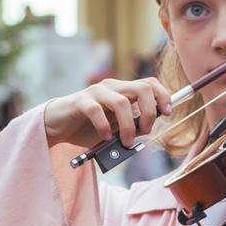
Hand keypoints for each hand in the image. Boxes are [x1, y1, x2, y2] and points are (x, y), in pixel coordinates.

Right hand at [43, 77, 172, 148]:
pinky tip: (105, 137)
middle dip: (150, 112)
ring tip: (126, 142)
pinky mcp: (79, 102)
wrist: (57, 126)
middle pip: (142, 89)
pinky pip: (96, 111)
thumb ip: (130, 125)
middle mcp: (111, 87)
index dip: (163, 96)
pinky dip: (104, 127)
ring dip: (129, 126)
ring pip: (121, 102)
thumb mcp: (115, 127)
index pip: (149, 84)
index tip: (168, 113)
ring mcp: (95, 92)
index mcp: (122, 90)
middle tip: (146, 131)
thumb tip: (146, 129)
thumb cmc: (87, 127)